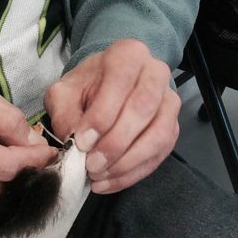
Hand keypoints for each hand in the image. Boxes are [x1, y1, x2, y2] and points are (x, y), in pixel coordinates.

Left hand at [43, 39, 179, 194]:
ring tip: (98, 176)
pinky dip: (133, 173)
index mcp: (128, 55)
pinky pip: (159, 155)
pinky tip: (108, 182)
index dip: (102, 115)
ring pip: (158, 135)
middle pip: (143, 109)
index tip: (81, 142)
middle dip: (116, 142)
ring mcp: (169, 102)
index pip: (120, 82)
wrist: (104, 88)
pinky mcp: (173, 129)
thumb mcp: (65, 92)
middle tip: (91, 165)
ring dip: (127, 162)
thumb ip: (65, 113)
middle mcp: (156, 74)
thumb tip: (73, 142)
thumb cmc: (85, 87)